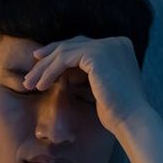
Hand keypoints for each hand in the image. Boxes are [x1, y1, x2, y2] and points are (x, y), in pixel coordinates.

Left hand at [23, 35, 154, 133]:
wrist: (132, 120)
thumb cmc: (118, 111)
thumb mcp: (103, 85)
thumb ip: (90, 72)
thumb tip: (65, 69)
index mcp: (120, 46)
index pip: (83, 45)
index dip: (61, 53)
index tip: (42, 64)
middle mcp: (115, 41)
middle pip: (73, 44)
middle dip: (49, 58)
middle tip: (31, 72)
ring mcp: (107, 45)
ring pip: (65, 51)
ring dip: (45, 67)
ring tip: (31, 83)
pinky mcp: (97, 54)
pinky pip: (65, 58)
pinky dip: (50, 71)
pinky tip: (41, 85)